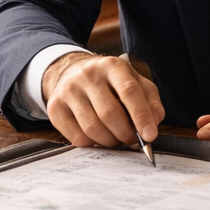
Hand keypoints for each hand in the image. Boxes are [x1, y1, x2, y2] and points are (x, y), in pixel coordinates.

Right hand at [41, 52, 164, 148]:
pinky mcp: (55, 108)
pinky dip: (93, 143)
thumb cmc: (108, 81)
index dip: (141, 116)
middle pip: (109, 113)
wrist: (70, 71)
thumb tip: (154, 123)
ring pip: (93, 128)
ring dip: (110, 141)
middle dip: (126, 134)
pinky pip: (77, 137)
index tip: (150, 136)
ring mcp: (69, 91)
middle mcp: (88, 75)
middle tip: (133, 140)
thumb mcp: (133, 81)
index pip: (129, 91)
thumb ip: (149, 100)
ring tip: (117, 138)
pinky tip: (98, 136)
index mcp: (112, 66)